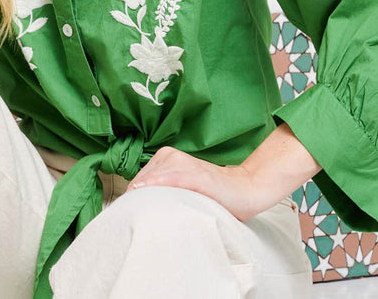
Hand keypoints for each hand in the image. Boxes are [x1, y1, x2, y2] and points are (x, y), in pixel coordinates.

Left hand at [125, 146, 263, 221]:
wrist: (244, 189)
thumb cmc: (212, 192)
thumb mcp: (180, 187)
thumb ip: (160, 190)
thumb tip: (134, 208)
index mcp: (164, 157)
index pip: (136, 182)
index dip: (133, 201)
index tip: (132, 218)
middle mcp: (170, 156)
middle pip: (140, 183)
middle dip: (139, 202)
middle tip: (144, 222)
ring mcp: (183, 163)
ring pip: (152, 182)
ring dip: (148, 199)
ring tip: (154, 219)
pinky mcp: (196, 175)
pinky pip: (171, 179)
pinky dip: (159, 186)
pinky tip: (149, 193)